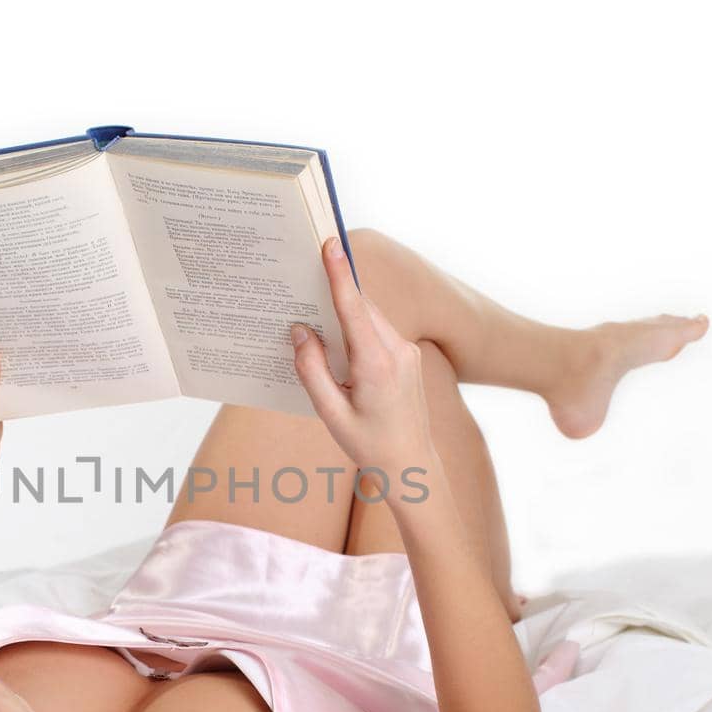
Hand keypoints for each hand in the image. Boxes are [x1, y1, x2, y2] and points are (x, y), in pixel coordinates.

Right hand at [290, 237, 434, 474]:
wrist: (412, 466)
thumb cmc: (369, 445)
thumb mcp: (330, 414)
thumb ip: (312, 370)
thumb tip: (300, 332)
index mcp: (377, 364)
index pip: (354, 308)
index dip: (339, 274)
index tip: (331, 245)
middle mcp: (398, 351)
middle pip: (360, 308)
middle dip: (334, 290)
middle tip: (305, 273)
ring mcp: (407, 352)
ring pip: (370, 318)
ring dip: (344, 311)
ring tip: (314, 311)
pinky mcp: (408, 357)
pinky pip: (378, 331)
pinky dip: (356, 327)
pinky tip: (337, 338)